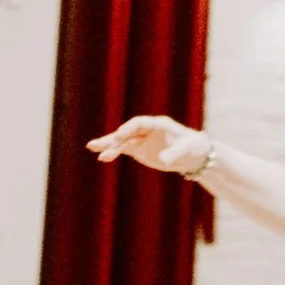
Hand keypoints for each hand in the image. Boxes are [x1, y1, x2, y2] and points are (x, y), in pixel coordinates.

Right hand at [89, 114, 208, 176]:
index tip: (119, 136)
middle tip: (98, 143)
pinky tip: (102, 157)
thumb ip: (174, 154)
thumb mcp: (188, 150)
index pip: (139, 123)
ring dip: (108, 145)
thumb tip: (163, 161)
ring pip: (121, 141)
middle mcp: (147, 131)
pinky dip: (112, 153)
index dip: (128, 129)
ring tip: (91, 148)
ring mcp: (141, 140)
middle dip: (113, 137)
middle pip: (127, 132)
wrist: (193, 154)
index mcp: (158, 125)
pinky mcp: (139, 150)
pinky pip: (122, 150)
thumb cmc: (193, 147)